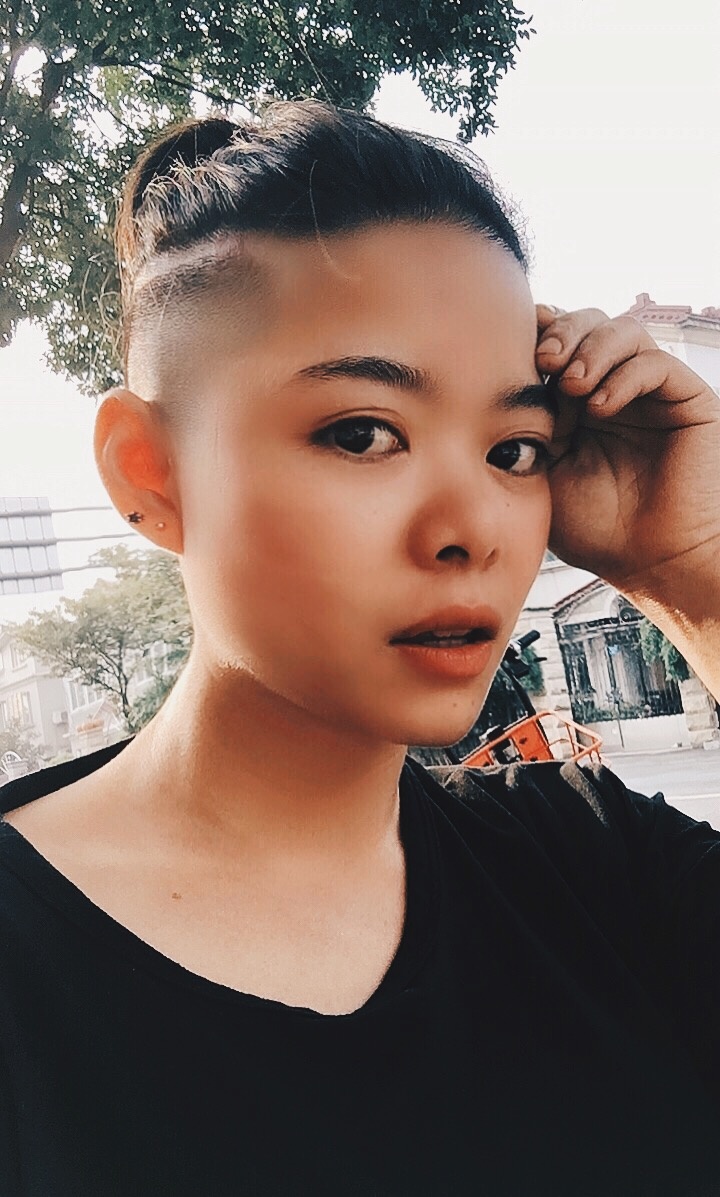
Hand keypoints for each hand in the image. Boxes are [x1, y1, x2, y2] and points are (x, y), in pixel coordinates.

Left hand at [535, 304, 719, 594]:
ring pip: (622, 330)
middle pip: (587, 323)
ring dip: (591, 348)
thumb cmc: (594, 528)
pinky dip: (624, 376)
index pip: (555, 342)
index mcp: (575, 400)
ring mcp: (649, 391)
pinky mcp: (685, 399)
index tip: (509, 352)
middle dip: (562, 332)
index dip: (534, 335)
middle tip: (544, 360)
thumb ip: (523, 427)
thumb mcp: (541, 474)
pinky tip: (600, 407)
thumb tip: (491, 385)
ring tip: (571, 384)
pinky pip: (655, 363)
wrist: (649, 561)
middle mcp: (613, 386)